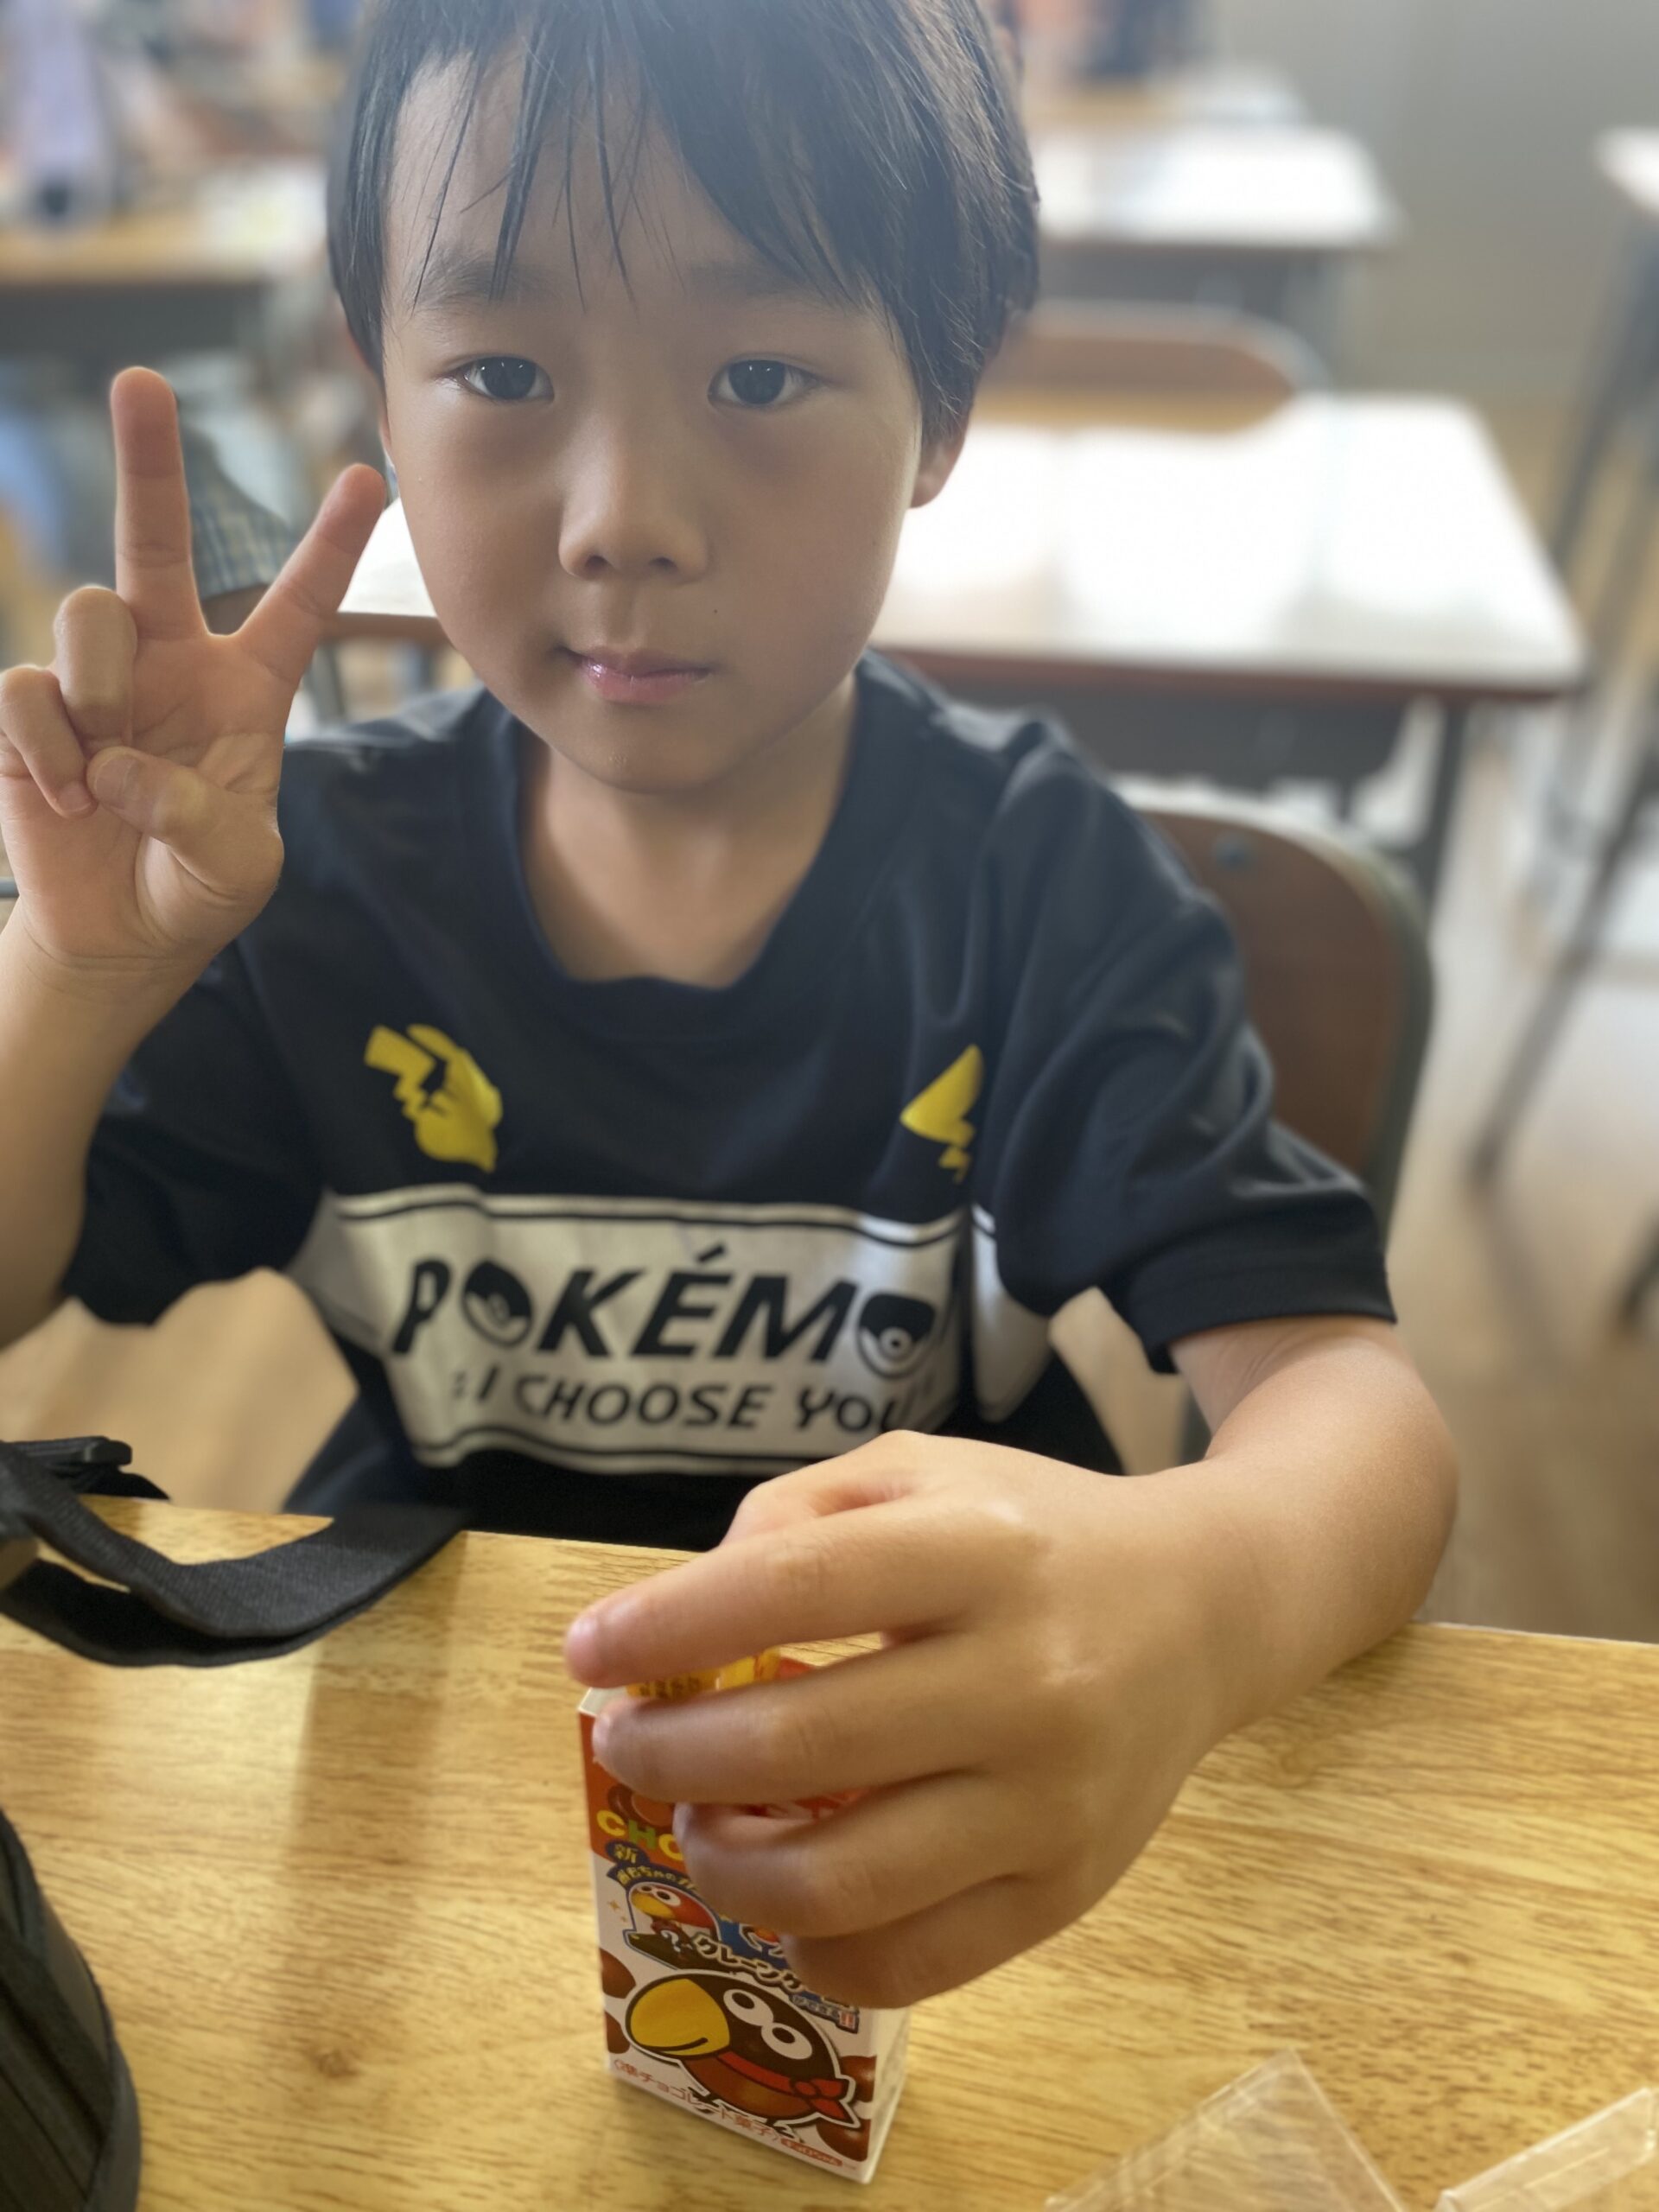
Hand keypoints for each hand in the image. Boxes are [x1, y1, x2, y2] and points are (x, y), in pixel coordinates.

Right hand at [0, 368, 384, 986]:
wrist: (121, 933)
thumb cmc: (197, 887)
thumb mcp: (237, 866)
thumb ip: (202, 818)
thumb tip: (120, 765)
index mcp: (247, 688)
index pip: (298, 606)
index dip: (332, 546)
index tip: (370, 478)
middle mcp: (170, 660)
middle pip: (158, 542)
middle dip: (149, 461)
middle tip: (142, 379)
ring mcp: (95, 676)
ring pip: (89, 616)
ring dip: (100, 692)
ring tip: (102, 776)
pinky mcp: (31, 707)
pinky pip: (29, 689)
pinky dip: (49, 749)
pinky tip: (66, 798)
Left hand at [565, 1434, 1239, 2008]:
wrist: (1206, 1608)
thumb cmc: (1034, 1532)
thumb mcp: (922, 1472)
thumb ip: (800, 1515)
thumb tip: (688, 1615)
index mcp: (981, 1549)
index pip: (790, 1589)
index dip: (666, 1625)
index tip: (586, 1649)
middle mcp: (1026, 1677)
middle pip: (799, 1744)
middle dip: (670, 1751)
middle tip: (627, 1739)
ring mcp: (1051, 1799)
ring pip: (843, 1878)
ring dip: (725, 1862)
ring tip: (699, 1820)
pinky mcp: (1066, 1889)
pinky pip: (910, 1959)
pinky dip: (814, 1944)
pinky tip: (782, 1895)